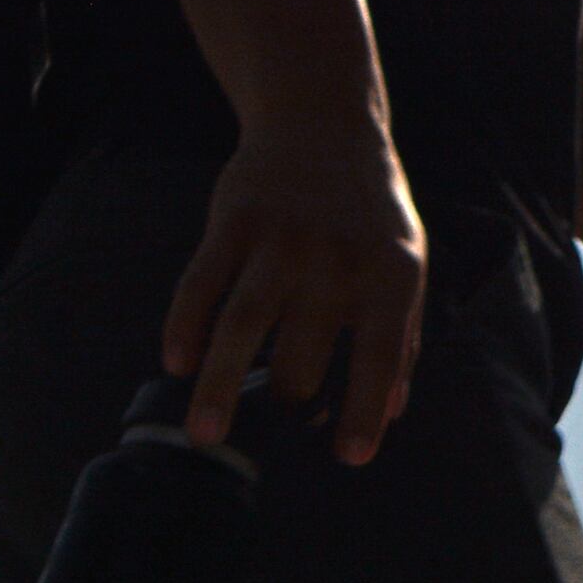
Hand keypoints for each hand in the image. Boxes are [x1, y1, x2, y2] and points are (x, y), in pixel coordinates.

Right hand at [164, 108, 424, 458]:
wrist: (323, 125)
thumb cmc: (369, 212)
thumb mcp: (405, 263)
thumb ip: (401, 335)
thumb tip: (394, 411)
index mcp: (391, 272)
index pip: (381, 356)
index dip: (367, 410)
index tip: (351, 458)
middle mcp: (337, 259)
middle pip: (304, 356)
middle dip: (287, 405)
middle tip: (273, 431)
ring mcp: (281, 240)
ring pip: (243, 328)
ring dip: (220, 388)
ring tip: (204, 436)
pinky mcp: (232, 223)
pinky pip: (201, 286)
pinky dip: (185, 328)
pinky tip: (177, 364)